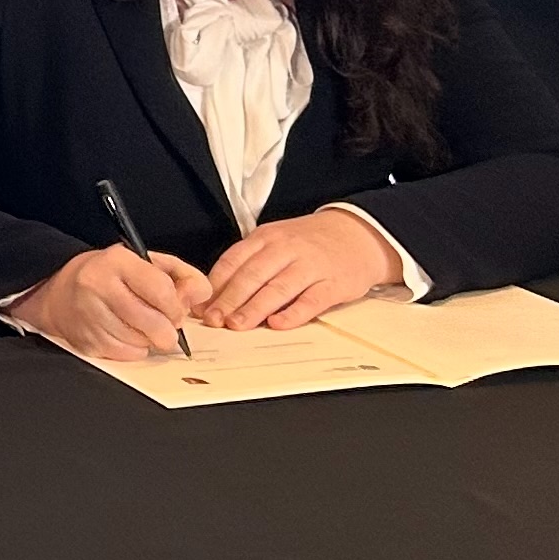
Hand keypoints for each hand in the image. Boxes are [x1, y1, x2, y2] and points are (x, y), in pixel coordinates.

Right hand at [9, 244, 211, 362]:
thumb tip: (200, 295)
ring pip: (142, 342)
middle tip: (164, 323)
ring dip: (149, 339)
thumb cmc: (110, 276)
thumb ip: (181, 275)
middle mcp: (99, 286)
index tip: (176, 309)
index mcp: (117, 261)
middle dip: (168, 329)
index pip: (161, 289)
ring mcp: (90, 316)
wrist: (60, 292)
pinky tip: (126, 333)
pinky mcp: (87, 341)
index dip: (176, 305)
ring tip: (140, 324)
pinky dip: (135, 349)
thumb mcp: (145, 262)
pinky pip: (128, 355)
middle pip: (154, 323)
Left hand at [197, 209, 401, 330]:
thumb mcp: (276, 243)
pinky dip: (294, 313)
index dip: (216, 285)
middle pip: (253, 275)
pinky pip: (312, 299)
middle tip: (213, 320)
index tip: (200, 306)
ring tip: (237, 325)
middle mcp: (286, 249)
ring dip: (255, 307)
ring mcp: (311, 265)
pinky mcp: (334, 283)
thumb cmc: (309, 243)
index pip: (234, 260)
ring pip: (278, 287)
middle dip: (230, 299)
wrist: (358, 234)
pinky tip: (278, 324)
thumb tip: (215, 296)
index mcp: (267, 238)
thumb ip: (249, 265)